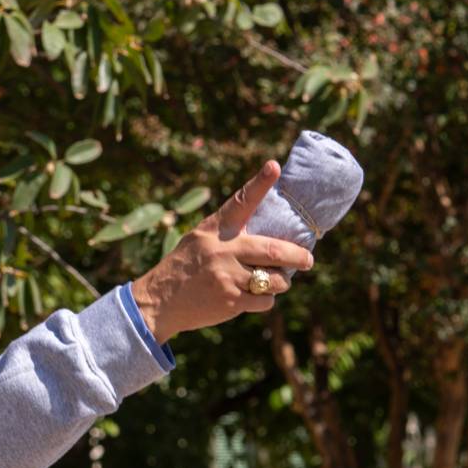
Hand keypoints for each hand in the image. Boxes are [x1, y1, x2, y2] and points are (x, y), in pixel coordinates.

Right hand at [128, 162, 313, 340]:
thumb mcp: (201, 239)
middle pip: (273, 250)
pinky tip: (250, 297)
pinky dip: (264, 300)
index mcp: (216, 229)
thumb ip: (229, 234)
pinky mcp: (230, 300)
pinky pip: (264, 301)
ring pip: (273, 279)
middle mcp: (223, 249)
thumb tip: (270, 238)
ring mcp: (227, 276)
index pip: (241, 201)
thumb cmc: (185, 266)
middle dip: (298, 256)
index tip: (274, 166)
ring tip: (270, 281)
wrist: (159, 301)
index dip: (260, 183)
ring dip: (279, 282)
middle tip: (308, 259)